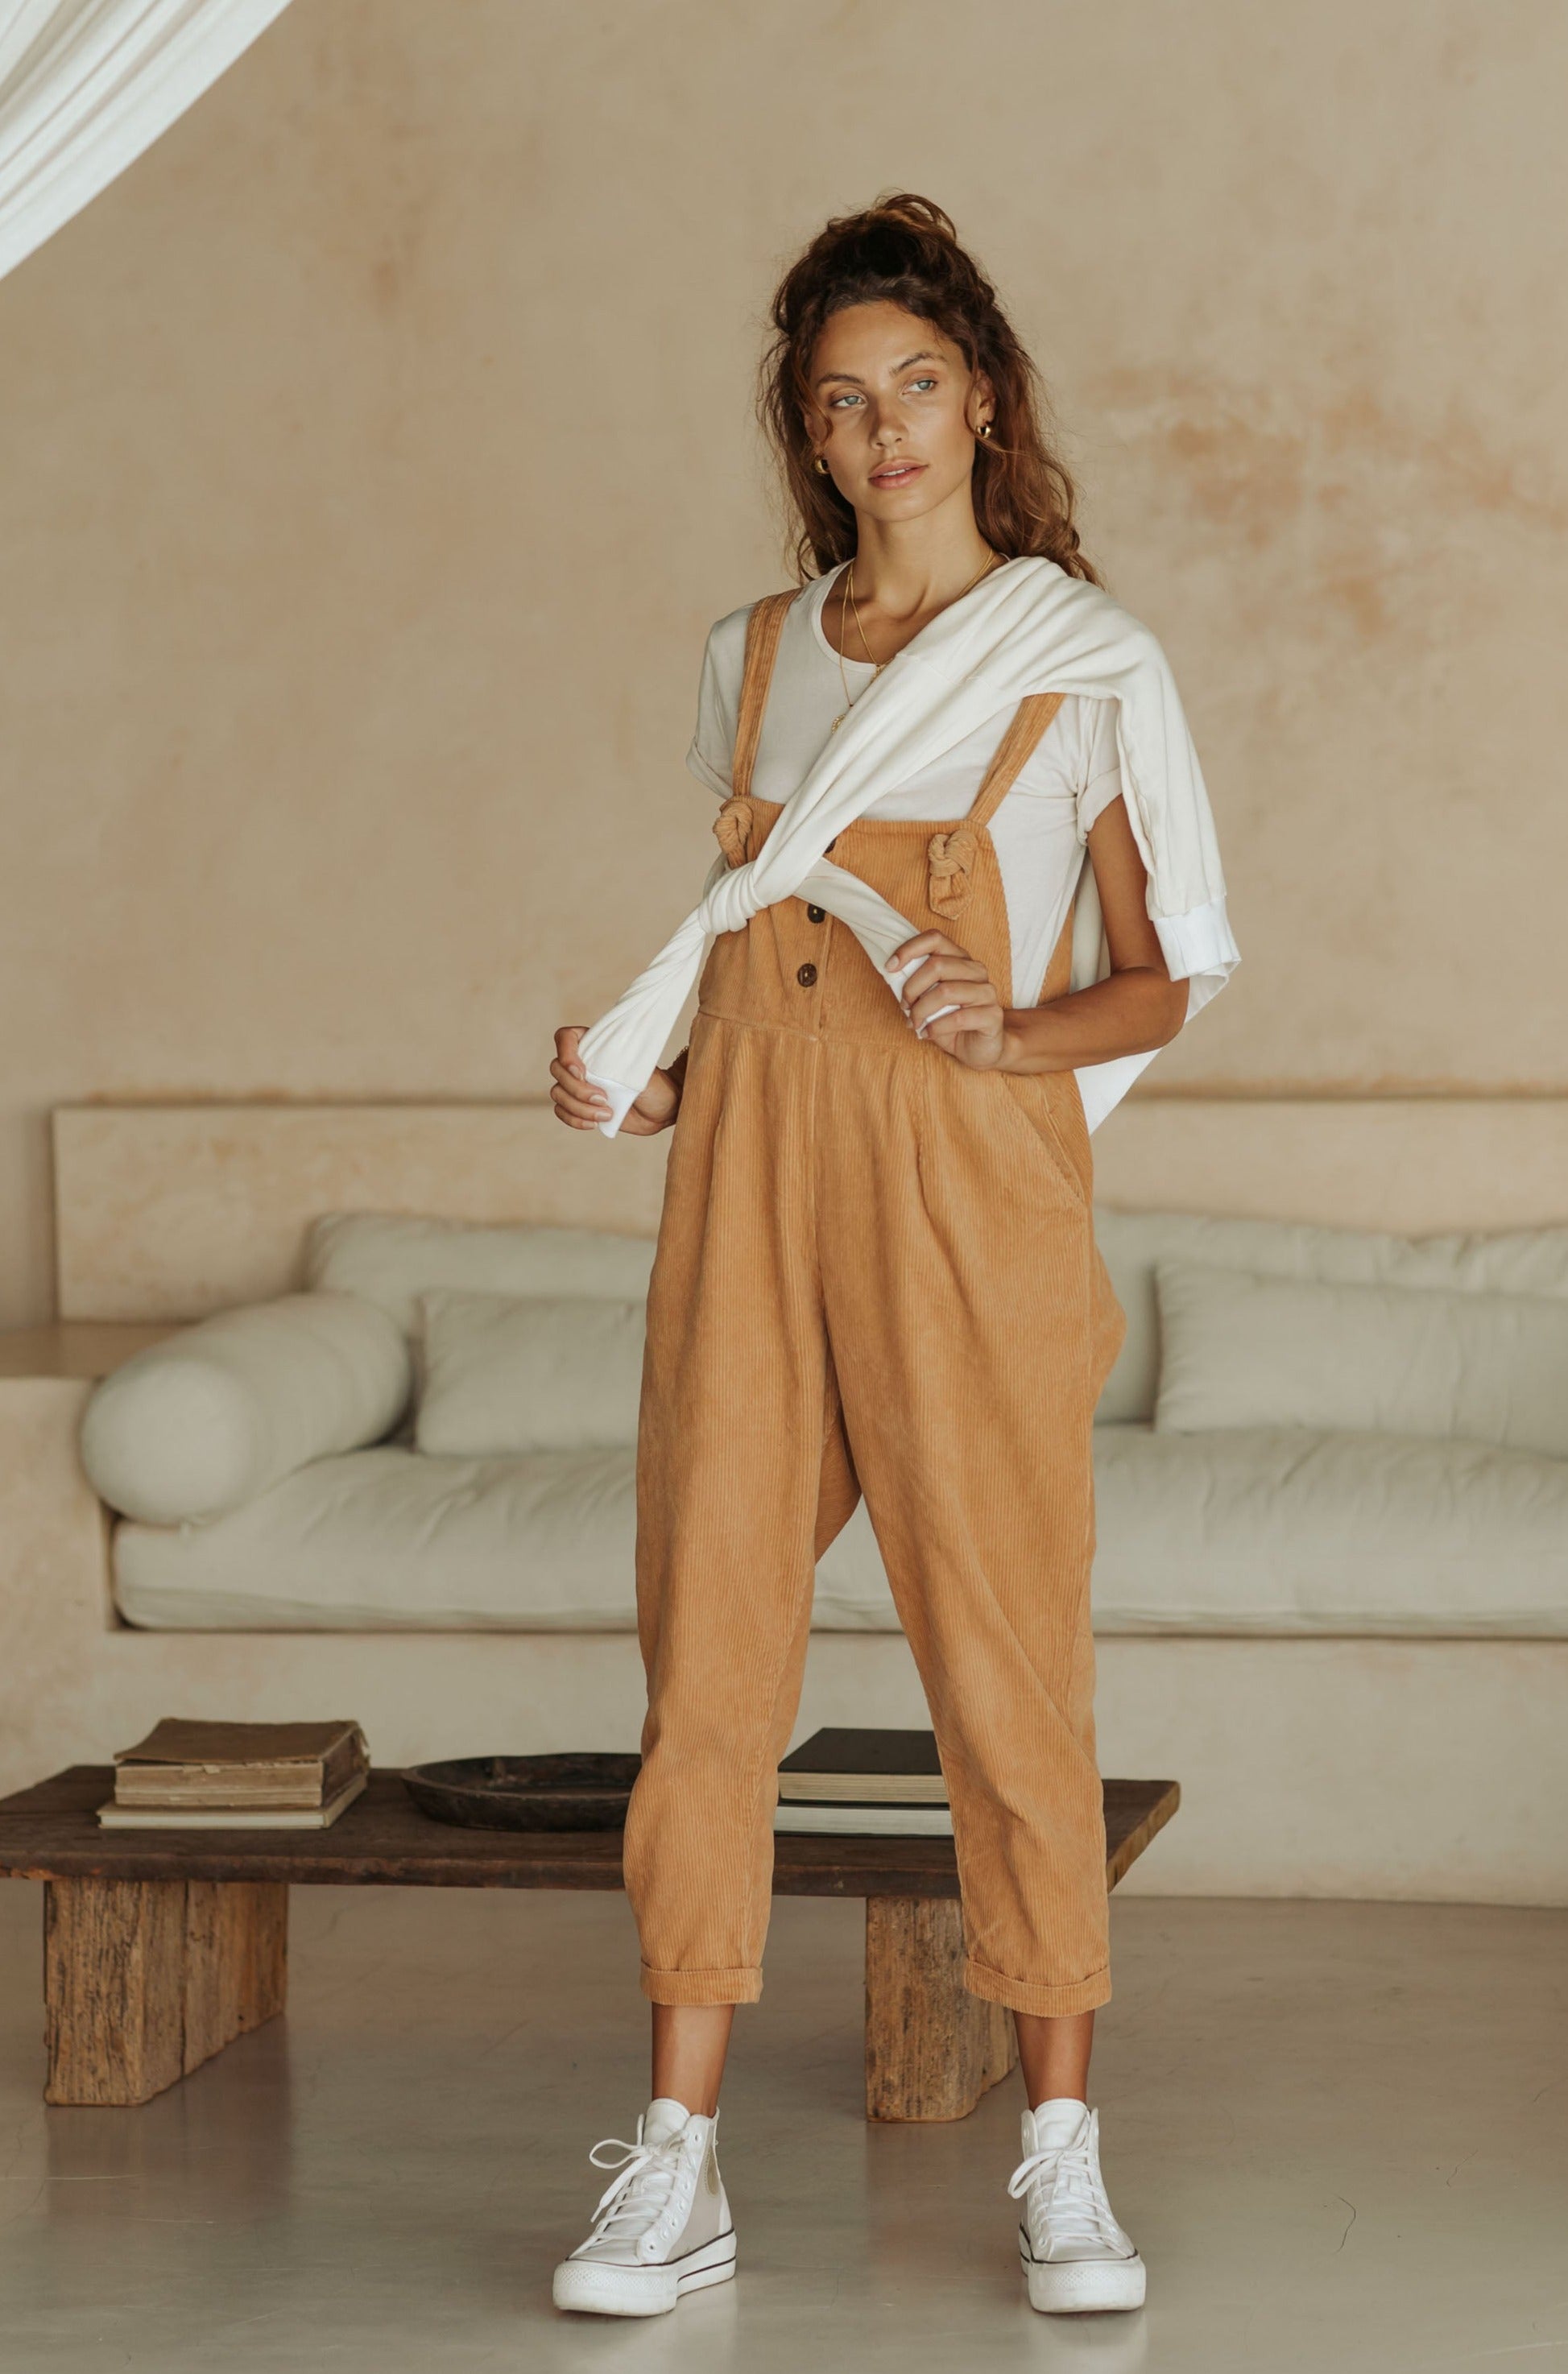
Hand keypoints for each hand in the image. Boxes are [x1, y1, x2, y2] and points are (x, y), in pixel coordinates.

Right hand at [550, 1027, 681, 1133]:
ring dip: (580, 1108)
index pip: (565, 1037)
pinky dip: (575, 1119)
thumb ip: (613, 1066)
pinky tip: (595, 1123)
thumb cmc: (653, 1084)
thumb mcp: (637, 1070)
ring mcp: (578, 1084)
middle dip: (578, 1089)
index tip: (582, 1072)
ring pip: (558, 1093)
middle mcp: (582, 1062)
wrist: (661, 1109)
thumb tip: (592, 1072)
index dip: (566, 1054)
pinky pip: (562, 1111)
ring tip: (607, 1114)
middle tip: (604, 1098)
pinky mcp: (580, 1105)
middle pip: (557, 1069)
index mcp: (595, 1044)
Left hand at [885, 931, 1012, 1070]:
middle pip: (937, 965)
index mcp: (960, 959)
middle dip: (912, 988)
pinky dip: (936, 1027)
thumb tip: (892, 972)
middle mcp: (976, 970)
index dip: (909, 949)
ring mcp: (987, 992)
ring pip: (945, 992)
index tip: (890, 967)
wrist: (980, 1047)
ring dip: (921, 1010)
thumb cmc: (951, 1021)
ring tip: (914, 1023)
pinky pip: (959, 1018)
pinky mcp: (993, 1015)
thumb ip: (918, 984)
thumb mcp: (930, 999)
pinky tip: (927, 1033)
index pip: (935, 938)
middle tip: (904, 1006)